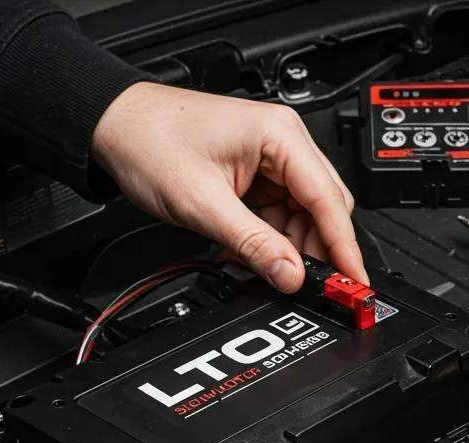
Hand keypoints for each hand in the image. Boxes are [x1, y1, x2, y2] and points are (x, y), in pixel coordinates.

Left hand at [92, 81, 366, 292]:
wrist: (114, 127)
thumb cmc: (151, 142)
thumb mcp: (205, 204)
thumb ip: (253, 245)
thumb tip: (291, 275)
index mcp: (281, 136)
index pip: (329, 200)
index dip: (344, 248)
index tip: (354, 283)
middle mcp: (283, 144)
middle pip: (323, 210)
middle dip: (317, 252)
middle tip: (312, 289)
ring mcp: (270, 161)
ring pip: (301, 218)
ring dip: (288, 250)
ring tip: (266, 273)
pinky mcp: (255, 178)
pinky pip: (277, 217)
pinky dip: (270, 243)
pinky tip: (253, 258)